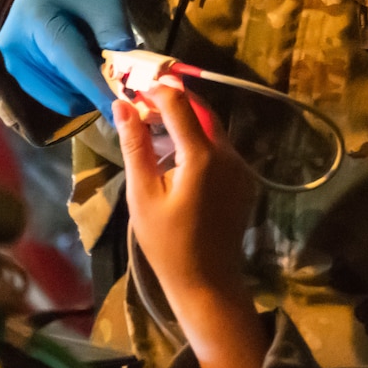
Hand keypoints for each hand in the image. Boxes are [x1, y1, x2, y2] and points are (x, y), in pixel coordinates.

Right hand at [0, 0, 134, 118]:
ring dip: (85, 89)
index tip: (119, 110)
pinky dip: (74, 87)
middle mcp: (15, 46)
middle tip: (123, 75)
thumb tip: (127, 72)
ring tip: (100, 59)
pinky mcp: (16, 70)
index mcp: (36, 20)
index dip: (97, 90)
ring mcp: (12, 61)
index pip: (71, 65)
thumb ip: (115, 31)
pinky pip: (50, 94)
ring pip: (59, 96)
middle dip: (97, 89)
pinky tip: (85, 65)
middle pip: (64, 86)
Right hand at [116, 83, 264, 367]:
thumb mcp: (142, 194)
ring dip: (184, 121)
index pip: (180, 104)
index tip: (133, 87)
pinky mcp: (244, 179)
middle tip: (140, 104)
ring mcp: (241, 167)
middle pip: (200, 112)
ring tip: (152, 127)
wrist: (206, 280)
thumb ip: (136, 145)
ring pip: (212, 129)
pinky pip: (220, 148)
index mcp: (204, 156)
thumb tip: (123, 105)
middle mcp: (229, 154)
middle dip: (171, 102)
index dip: (156, 90)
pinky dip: (198, 141)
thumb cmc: (166, 243)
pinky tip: (175, 154)